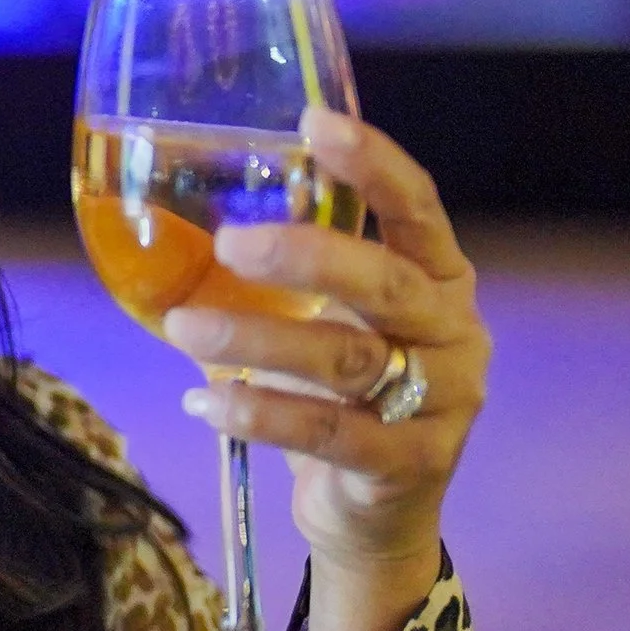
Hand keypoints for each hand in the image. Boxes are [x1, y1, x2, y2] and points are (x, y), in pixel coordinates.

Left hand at [161, 107, 487, 630]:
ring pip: (347, 360)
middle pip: (385, 283)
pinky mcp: (412, 463)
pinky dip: (260, 413)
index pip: (418, 207)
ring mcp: (444, 401)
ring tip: (186, 327)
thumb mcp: (333, 319)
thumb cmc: (345, 390)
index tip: (315, 122)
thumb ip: (290, 274)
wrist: (378, 508)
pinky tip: (205, 402)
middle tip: (229, 244)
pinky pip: (328, 432)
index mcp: (440, 278)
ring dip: (258, 340)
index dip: (372, 163)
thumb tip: (176, 217)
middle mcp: (454, 332)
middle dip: (306, 257)